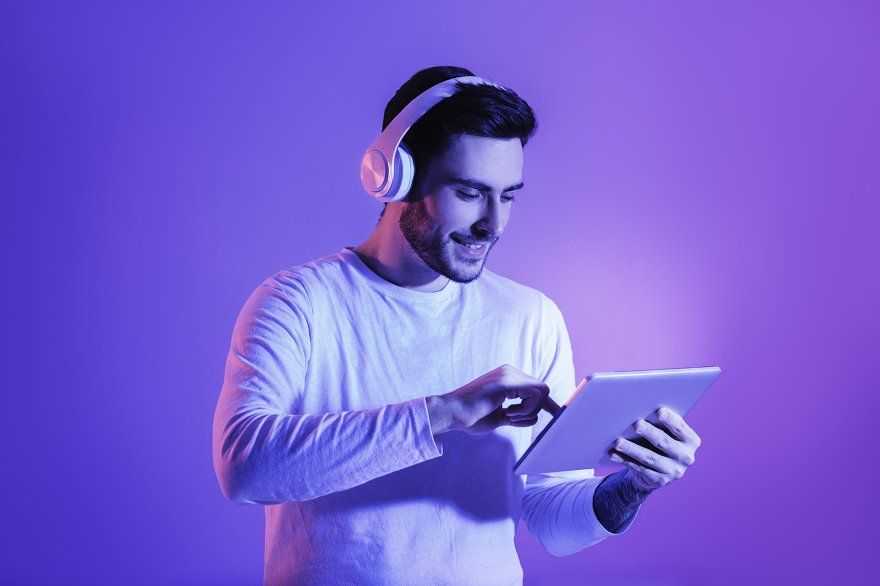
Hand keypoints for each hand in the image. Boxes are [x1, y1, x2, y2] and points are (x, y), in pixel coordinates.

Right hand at [426, 364, 560, 434]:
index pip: (536, 388)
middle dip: (537, 408)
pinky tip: (506, 412)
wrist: (452, 413)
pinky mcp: (507, 382)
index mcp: (507, 378)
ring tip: (507, 415)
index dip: (548, 403)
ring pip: (542, 391)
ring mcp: (508, 375)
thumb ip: (517, 415)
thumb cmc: (471, 417)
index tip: (559, 414)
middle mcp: (510, 372)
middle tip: (514, 417)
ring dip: (529, 410)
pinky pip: (534, 395)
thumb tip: (536, 417)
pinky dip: (525, 409)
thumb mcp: (499, 417)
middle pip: (543, 389)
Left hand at [609, 407, 701, 492]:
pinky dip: (625, 460)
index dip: (669, 419)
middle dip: (649, 432)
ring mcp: (674, 471)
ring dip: (632, 448)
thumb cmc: (658, 440)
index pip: (680, 427)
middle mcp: (686, 457)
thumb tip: (638, 407)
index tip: (658, 411)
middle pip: (664, 442)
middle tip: (636, 424)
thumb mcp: (665, 432)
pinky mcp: (660, 480)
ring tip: (618, 441)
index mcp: (691, 440)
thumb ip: (659, 423)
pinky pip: (639, 468)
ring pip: (649, 457)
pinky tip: (613, 453)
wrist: (656, 469)